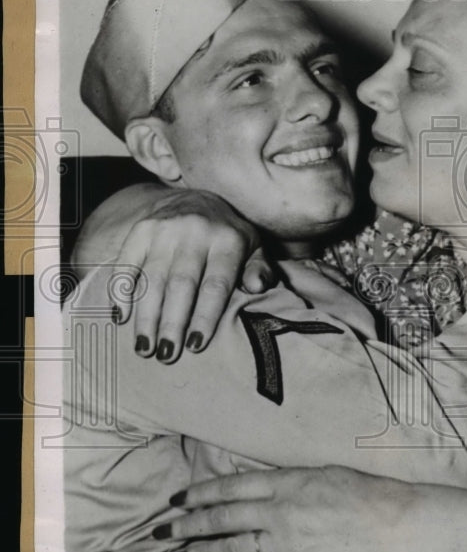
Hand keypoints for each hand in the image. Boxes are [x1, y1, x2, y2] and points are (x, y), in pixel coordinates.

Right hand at [109, 189, 274, 362]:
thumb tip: (257, 287)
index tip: (196, 346)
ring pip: (153, 278)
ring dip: (146, 315)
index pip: (215, 285)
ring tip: (144, 347)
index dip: (204, 317)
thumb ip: (260, 269)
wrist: (196, 197)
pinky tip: (120, 316)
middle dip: (172, 323)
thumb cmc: (229, 236)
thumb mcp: (254, 248)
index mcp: (228, 241)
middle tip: (166, 355)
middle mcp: (195, 232)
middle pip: (181, 285)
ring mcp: (165, 229)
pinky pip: (127, 262)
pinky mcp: (142, 229)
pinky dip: (122, 290)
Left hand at [162, 467, 423, 551]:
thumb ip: (290, 483)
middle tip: (160, 532)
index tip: (177, 500)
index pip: (230, 488)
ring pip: (231, 548)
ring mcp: (284, 542)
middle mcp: (277, 511)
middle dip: (186, 525)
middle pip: (221, 518)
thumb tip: (265, 488)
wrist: (393, 523)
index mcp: (284, 482)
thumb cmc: (366, 493)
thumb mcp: (322, 474)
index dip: (199, 494)